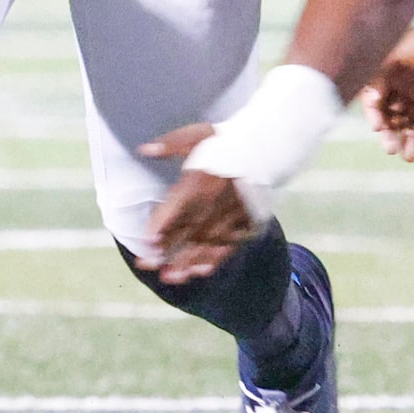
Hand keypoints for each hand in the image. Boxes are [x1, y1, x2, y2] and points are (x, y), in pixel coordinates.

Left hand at [136, 122, 264, 283]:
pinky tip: (201, 270)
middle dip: (168, 249)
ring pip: (207, 241)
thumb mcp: (198, 134)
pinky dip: (215, 258)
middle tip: (148, 265)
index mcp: (201, 179)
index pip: (177, 206)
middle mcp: (215, 200)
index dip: (162, 224)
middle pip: (188, 229)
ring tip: (170, 277)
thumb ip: (171, 144)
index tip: (148, 240)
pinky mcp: (246, 221)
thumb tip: (144, 150)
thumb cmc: (229, 141)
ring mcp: (232, 213)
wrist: (269, 146)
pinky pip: (229, 243)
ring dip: (188, 260)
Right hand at [361, 22, 413, 161]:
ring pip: (411, 125)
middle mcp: (402, 88)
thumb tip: (369, 101)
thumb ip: (379, 77)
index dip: (374, 116)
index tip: (378, 128)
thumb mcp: (396, 57)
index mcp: (387, 75)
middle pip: (391, 118)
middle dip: (391, 135)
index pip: (374, 102)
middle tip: (392, 151)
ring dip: (409, 142)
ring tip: (410, 158)